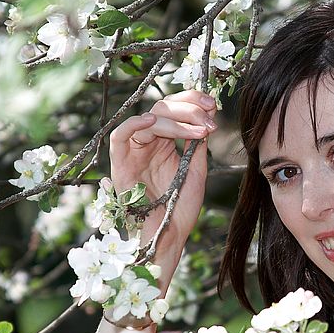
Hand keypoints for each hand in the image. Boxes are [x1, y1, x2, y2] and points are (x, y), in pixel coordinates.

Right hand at [108, 90, 216, 255]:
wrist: (169, 231)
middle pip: (163, 108)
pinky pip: (120, 135)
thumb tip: (207, 113)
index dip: (193, 101)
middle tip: (209, 118)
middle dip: (189, 109)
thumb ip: (197, 142)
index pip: (175, 109)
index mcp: (165, 141)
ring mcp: (134, 149)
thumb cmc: (181, 204)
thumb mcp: (196, 168)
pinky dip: (134, 124)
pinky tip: (152, 122)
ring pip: (148, 117)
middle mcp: (149, 141)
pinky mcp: (120, 161)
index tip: (214, 104)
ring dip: (176, 120)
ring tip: (199, 131)